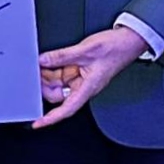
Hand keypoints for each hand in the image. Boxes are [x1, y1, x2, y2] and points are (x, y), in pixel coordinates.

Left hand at [34, 26, 149, 126]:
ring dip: (49, 74)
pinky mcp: (80, 70)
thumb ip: (62, 55)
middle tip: (35, 73)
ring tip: (42, 62)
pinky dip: (55, 67)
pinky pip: (63, 73)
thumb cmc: (116, 49)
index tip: (38, 123)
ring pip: (58, 83)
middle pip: (58, 94)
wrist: (128, 41)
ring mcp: (81, 78)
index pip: (66, 109)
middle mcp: (83, 86)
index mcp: (87, 88)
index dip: (51, 118)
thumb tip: (44, 60)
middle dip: (45, 86)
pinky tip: (49, 60)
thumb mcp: (86, 50)